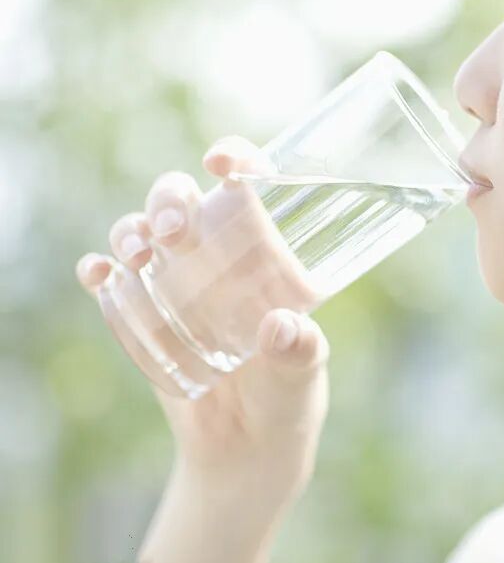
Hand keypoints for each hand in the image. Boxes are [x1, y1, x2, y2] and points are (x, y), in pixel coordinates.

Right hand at [76, 136, 331, 494]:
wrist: (246, 450)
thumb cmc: (287, 398)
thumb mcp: (302, 375)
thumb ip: (299, 352)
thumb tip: (283, 328)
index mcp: (265, 253)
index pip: (250, 187)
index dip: (236, 157)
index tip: (223, 160)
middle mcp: (217, 256)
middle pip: (183, 199)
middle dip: (169, 198)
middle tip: (173, 230)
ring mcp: (176, 283)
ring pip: (141, 230)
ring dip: (131, 230)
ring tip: (140, 255)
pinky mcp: (142, 316)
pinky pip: (110, 281)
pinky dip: (98, 270)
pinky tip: (98, 274)